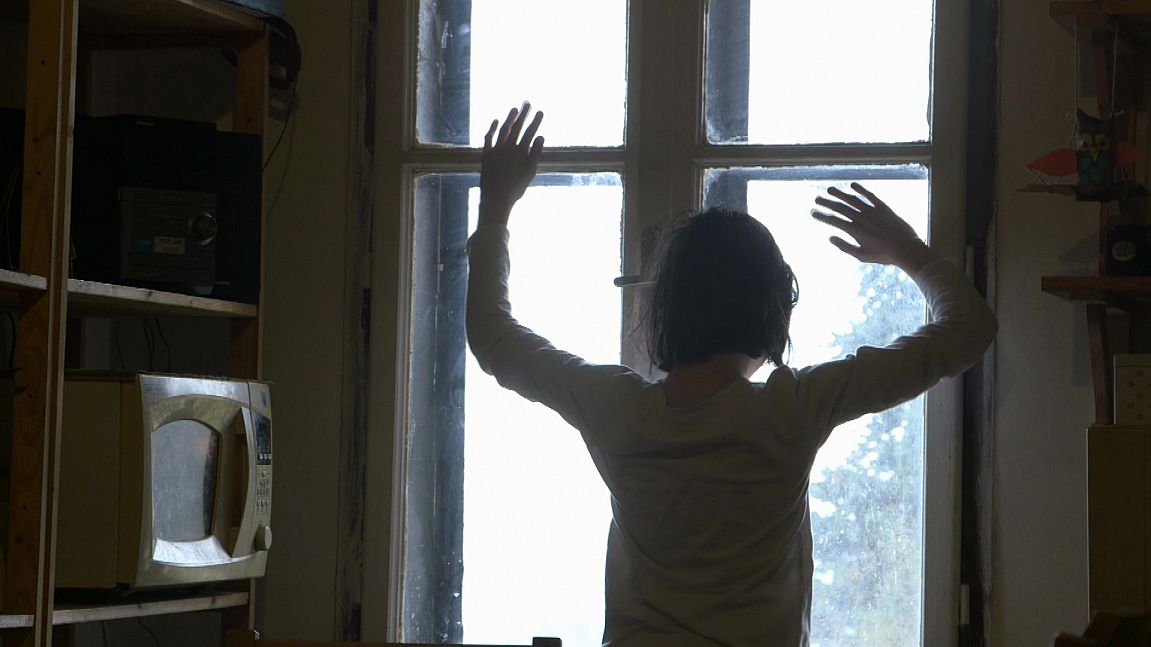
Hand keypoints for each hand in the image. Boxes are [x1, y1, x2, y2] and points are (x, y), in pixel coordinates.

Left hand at [479, 102, 544, 225]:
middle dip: (523, 114)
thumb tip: (541, 136)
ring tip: (514, 109)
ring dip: (509, 118)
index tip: (540, 111)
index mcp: (520, 152)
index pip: (530, 132)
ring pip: (503, 130)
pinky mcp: (486, 154)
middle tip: (527, 103)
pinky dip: (492, 129)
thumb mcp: (530, 173)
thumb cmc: (515, 188)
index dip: (535, 121)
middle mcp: (508, 148)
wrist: (495, 198)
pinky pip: (488, 138)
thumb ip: (535, 154)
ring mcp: (495, 150)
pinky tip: (496, 122)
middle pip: (517, 127)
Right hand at [811, 182, 932, 272]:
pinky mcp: (883, 207)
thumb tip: (830, 237)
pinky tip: (853, 185)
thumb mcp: (862, 256)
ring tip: (830, 189)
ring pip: (852, 199)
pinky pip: (870, 195)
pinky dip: (861, 189)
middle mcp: (862, 218)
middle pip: (840, 207)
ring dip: (840, 194)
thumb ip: (845, 247)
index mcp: (855, 230)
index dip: (821, 216)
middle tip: (816, 199)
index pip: (833, 220)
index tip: (812, 212)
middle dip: (826, 202)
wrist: (907, 249)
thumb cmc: (884, 255)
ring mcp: (873, 211)